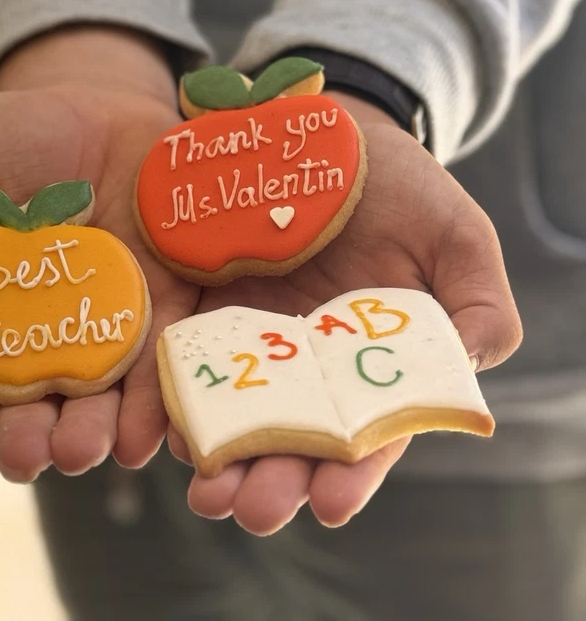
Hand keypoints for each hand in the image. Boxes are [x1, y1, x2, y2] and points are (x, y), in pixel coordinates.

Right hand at [0, 27, 198, 487]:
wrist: (88, 98)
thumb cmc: (8, 143)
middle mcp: (54, 332)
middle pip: (42, 404)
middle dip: (34, 438)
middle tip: (31, 457)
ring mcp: (114, 314)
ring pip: (104, 390)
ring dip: (95, 429)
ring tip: (86, 451)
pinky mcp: (168, 288)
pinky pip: (165, 347)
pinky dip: (156, 392)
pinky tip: (145, 431)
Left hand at [167, 93, 521, 534]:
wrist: (331, 135)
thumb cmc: (402, 186)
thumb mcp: (456, 235)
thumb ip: (478, 304)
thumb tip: (473, 372)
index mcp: (371, 363)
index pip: (364, 436)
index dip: (350, 474)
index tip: (330, 502)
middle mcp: (308, 364)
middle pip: (289, 439)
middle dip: (271, 481)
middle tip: (252, 509)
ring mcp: (252, 335)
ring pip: (232, 411)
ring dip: (217, 455)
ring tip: (202, 486)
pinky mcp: (204, 301)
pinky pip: (186, 356)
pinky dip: (176, 395)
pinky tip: (166, 423)